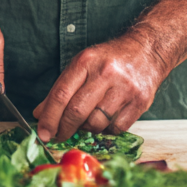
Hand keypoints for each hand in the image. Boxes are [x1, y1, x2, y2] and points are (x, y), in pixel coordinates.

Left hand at [33, 30, 168, 140]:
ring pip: (96, 123)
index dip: (49, 118)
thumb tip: (40, 114)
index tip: (43, 132)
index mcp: (86, 62)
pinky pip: (116, 128)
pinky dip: (106, 130)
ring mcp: (125, 88)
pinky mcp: (140, 102)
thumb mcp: (82, 65)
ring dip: (86, 129)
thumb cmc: (109, 59)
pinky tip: (104, 121)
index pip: (61, 94)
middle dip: (63, 129)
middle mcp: (106, 73)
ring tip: (85, 122)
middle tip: (58, 136)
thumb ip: (61, 89)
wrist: (146, 51)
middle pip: (77, 111)